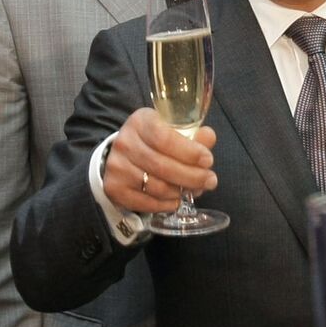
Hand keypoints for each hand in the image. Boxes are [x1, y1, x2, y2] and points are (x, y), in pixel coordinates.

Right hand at [101, 109, 216, 212]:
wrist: (123, 156)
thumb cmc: (153, 142)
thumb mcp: (172, 130)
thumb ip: (192, 135)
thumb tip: (208, 137)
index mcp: (140, 122)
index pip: (165, 139)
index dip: (190, 152)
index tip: (208, 160)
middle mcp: (125, 143)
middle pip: (163, 166)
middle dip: (193, 176)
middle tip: (210, 181)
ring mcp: (117, 167)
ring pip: (157, 187)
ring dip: (181, 192)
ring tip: (194, 189)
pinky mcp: (115, 188)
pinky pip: (146, 202)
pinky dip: (166, 204)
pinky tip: (176, 199)